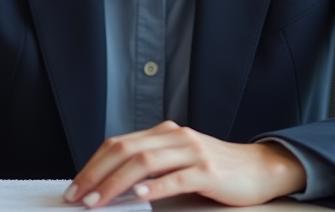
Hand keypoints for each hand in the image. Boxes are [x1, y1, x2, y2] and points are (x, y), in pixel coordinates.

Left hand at [63, 121, 304, 207]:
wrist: (260, 169)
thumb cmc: (216, 170)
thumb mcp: (179, 162)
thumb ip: (150, 168)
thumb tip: (109, 188)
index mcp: (164, 133)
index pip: (118, 143)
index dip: (93, 164)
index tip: (74, 187)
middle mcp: (176, 137)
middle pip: (125, 150)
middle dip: (96, 174)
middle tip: (77, 197)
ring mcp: (193, 152)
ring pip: (145, 163)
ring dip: (116, 183)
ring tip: (97, 202)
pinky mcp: (209, 171)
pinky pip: (177, 178)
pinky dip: (155, 188)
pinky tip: (139, 197)